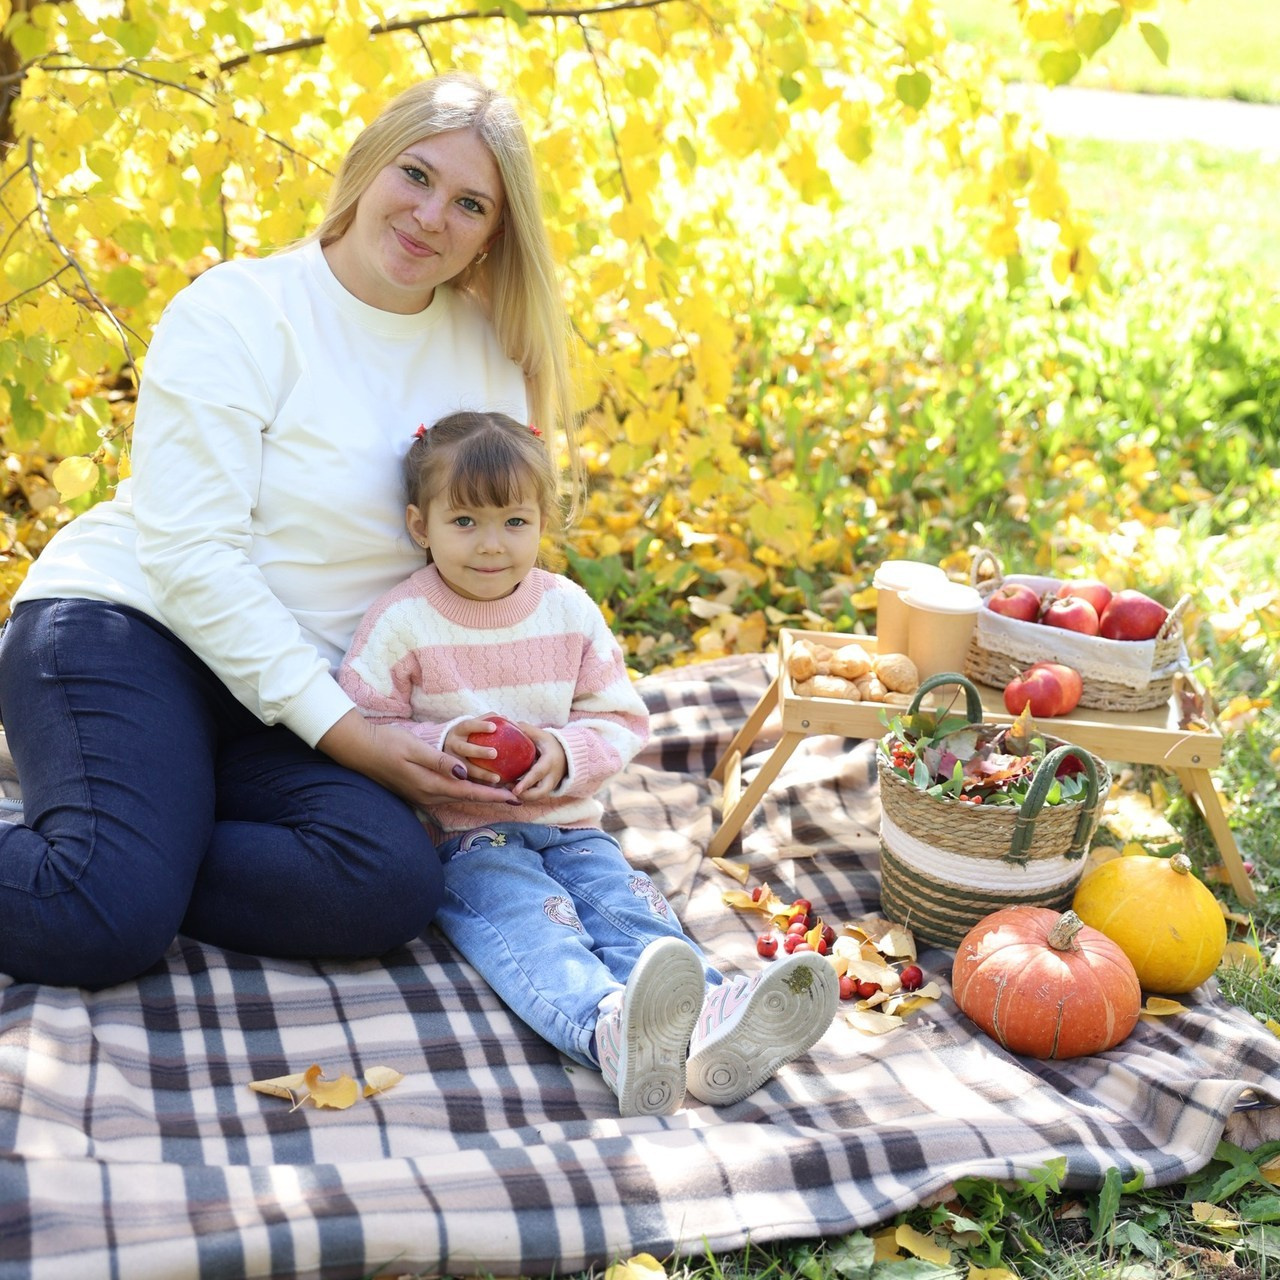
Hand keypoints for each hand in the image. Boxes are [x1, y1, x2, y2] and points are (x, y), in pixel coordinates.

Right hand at [318, 710, 515, 807]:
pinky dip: (463, 790)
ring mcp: (422, 795)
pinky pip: (447, 793)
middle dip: (492, 798)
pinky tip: (470, 786)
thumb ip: (441, 762)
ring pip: (458, 796)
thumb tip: (465, 773)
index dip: (494, 796)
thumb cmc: (387, 744)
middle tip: (516, 797)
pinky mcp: (417, 790)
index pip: (470, 793)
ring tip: (500, 792)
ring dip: (479, 795)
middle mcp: (429, 795)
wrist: (360, 750)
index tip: (515, 799)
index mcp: (431, 785)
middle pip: (467, 798)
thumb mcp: (415, 749)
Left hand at [443, 716, 565, 796]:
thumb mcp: (541, 735)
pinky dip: (525, 795)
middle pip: (539, 793)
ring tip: (508, 788)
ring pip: (537, 797)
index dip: (526, 783)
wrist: (567, 755)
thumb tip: (507, 721)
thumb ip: (526, 730)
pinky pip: (536, 796)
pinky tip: (512, 789)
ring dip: (523, 796)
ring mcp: (551, 785)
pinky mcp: (547, 790)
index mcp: (550, 762)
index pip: (538, 774)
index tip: (514, 790)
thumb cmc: (551, 744)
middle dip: (524, 795)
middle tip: (508, 790)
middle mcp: (552, 777)